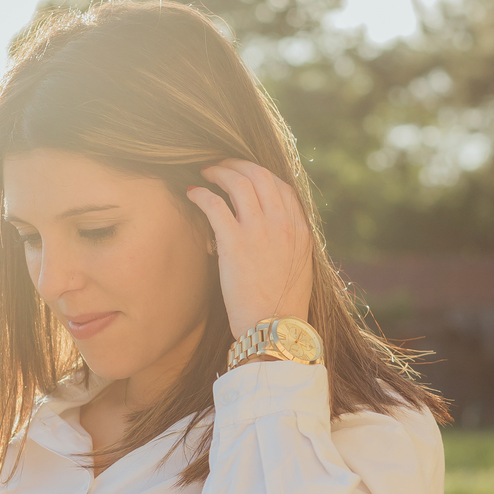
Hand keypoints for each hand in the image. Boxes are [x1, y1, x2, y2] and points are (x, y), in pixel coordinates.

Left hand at [186, 160, 312, 341]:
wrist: (275, 329)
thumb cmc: (282, 307)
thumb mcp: (299, 268)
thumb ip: (289, 244)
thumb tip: (274, 233)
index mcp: (300, 230)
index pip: (281, 186)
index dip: (259, 173)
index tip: (243, 174)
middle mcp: (283, 224)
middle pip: (259, 175)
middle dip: (236, 164)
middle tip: (220, 165)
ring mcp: (260, 231)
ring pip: (237, 182)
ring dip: (218, 171)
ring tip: (204, 173)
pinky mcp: (234, 243)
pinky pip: (215, 204)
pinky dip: (201, 193)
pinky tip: (193, 194)